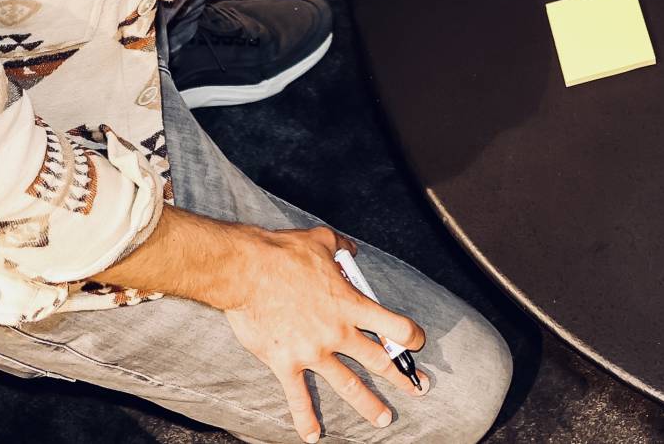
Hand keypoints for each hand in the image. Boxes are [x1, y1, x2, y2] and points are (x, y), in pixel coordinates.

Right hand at [217, 225, 425, 441]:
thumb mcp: (321, 240)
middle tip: (418, 389)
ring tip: (383, 419)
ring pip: (347, 385)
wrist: (245, 271)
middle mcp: (337, 332)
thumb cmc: (282, 253)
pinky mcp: (285, 364)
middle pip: (378, 360)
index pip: (393, 325)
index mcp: (350, 304)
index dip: (410, 336)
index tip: (416, 343)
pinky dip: (306, 418)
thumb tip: (352, 249)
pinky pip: (298, 397)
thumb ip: (342, 247)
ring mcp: (313, 352)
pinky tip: (314, 435)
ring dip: (368, 403)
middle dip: (401, 377)